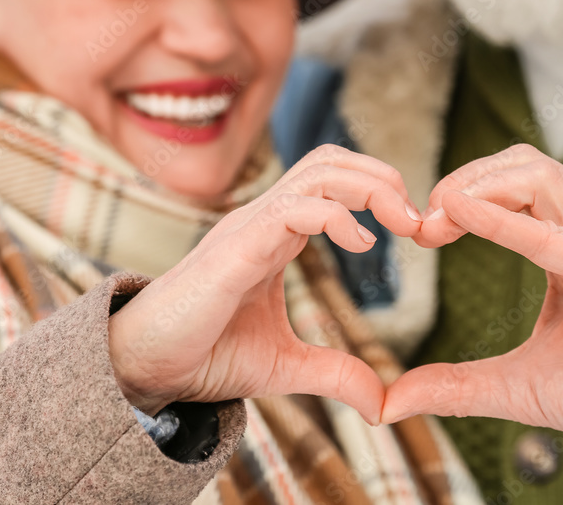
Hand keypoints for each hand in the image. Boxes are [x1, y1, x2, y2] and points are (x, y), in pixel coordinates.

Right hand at [108, 145, 422, 422]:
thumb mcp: (285, 366)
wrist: (146, 370)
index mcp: (277, 232)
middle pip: (330, 160)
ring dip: (370, 186)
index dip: (378, 189)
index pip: (332, 179)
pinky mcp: (236, 247)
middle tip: (417, 219)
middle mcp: (264, 218)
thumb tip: (381, 403)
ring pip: (317, 171)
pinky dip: (337, 215)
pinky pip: (293, 208)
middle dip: (383, 176)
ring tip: (401, 223)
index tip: (413, 229)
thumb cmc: (205, 355)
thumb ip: (334, 373)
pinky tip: (362, 244)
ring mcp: (249, 226)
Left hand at [386, 145, 562, 485]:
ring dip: (480, 187)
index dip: (459, 196)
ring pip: (542, 177)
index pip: (512, 186)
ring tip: (437, 216)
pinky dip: (509, 223)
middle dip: (462, 180)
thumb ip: (459, 385)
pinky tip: (465, 215)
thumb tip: (393, 400)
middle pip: (522, 166)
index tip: (417, 231)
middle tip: (419, 221)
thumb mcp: (521, 385)